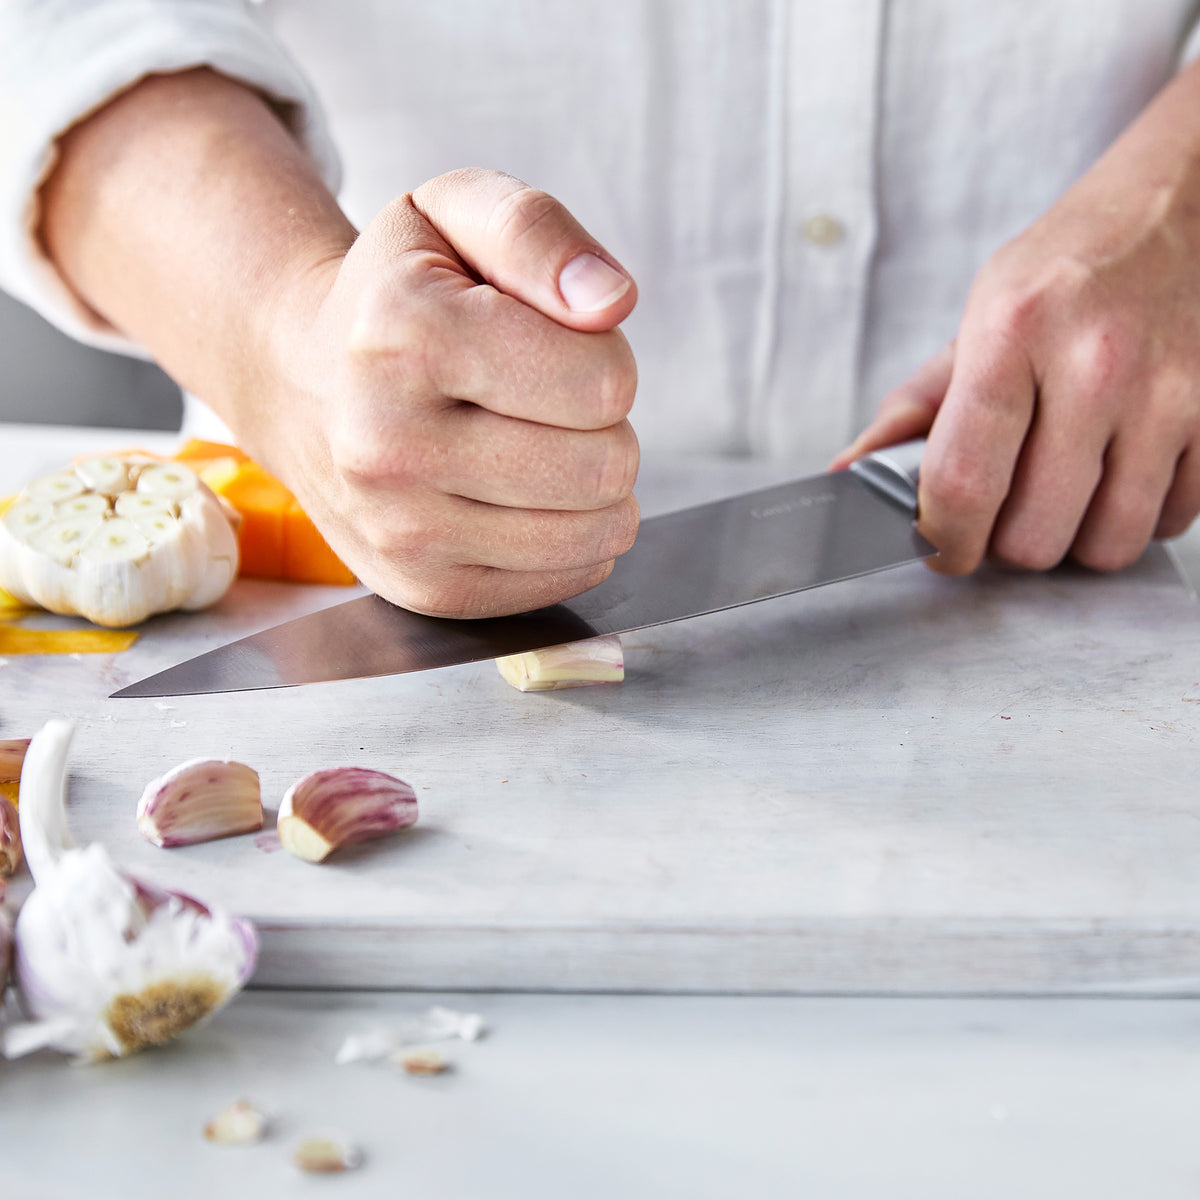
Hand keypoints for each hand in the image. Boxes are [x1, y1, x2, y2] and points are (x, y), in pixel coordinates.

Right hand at [256, 169, 639, 616]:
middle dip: (602, 427)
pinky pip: (567, 576)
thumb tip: (611, 301)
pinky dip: (569, 536)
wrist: (302, 384)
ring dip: (591, 486)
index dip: (603, 357)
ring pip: (596, 532)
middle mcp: (387, 445)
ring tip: (532, 445)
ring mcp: (401, 532)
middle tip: (541, 401)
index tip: (548, 344)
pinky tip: (518, 495)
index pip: (603, 383)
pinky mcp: (425, 588)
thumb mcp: (455, 214)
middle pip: (605, 467)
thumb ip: (539, 232)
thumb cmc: (398, 296)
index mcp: (403, 336)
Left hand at [833, 62, 1199, 575]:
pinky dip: (1134, 519)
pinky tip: (1115, 478)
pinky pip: (1170, 522)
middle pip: (1034, 535)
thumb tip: (849, 475)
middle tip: (1003, 512)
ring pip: (1106, 545)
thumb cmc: (1063, 273)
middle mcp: (1095, 366)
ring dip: (1072, 540)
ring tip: (1059, 496)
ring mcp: (1168, 395)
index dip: (943, 541)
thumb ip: (913, 408)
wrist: (1174, 213)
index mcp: (1012, 336)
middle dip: (1006, 544)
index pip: (963, 482)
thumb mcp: (975, 320)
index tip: (942, 549)